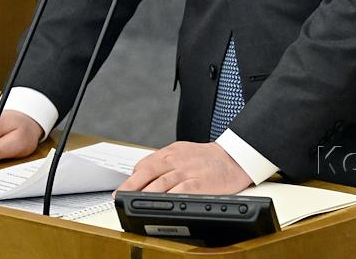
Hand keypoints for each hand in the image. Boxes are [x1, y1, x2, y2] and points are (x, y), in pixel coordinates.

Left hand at [116, 141, 252, 194]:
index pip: (145, 163)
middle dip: (131, 185)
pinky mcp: (200, 183)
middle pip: (149, 171)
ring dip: (145, 193)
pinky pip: (182, 190)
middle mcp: (177, 160)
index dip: (132, 177)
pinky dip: (169, 197)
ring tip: (134, 202)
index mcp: (171, 152)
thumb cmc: (208, 158)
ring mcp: (188, 171)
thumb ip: (165, 162)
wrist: (235, 158)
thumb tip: (143, 173)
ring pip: (161, 181)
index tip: (123, 189)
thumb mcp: (183, 152)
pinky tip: (161, 203)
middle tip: (120, 196)